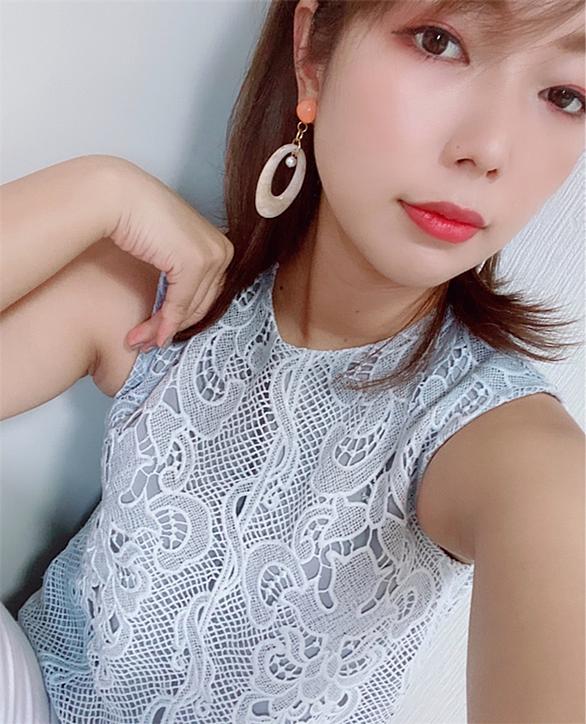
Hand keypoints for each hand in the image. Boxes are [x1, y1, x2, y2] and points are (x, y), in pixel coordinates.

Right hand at [108, 158, 233, 349]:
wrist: (119, 196)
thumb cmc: (138, 217)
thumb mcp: (169, 249)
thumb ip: (180, 273)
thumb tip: (179, 310)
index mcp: (220, 247)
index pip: (207, 295)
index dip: (184, 319)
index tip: (162, 334)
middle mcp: (222, 251)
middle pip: (201, 305)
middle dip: (172, 328)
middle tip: (147, 343)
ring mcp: (211, 256)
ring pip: (190, 309)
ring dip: (162, 329)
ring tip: (139, 341)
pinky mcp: (194, 263)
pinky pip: (179, 305)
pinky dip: (163, 323)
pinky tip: (147, 335)